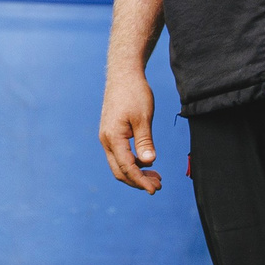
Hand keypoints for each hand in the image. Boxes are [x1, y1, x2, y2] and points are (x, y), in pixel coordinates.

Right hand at [99, 67, 162, 192]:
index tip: (154, 189)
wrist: (123, 75)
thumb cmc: (134, 93)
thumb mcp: (143, 117)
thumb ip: (145, 141)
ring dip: (136, 172)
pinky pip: (120, 155)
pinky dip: (133, 162)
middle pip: (120, 171)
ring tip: (156, 176)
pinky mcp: (112, 133)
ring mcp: (107, 137)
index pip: (127, 167)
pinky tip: (147, 162)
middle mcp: (106, 140)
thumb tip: (149, 161)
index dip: (141, 180)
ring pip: (119, 164)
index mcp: (113, 138)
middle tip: (158, 185)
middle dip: (138, 181)